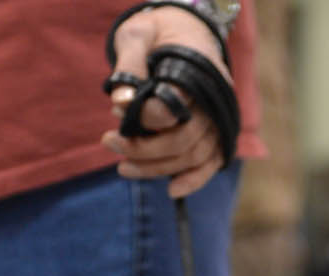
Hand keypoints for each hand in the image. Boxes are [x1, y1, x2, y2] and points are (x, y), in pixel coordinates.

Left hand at [102, 5, 233, 197]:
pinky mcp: (219, 134)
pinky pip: (210, 164)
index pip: (169, 109)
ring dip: (156, 169)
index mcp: (195, 73)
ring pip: (192, 156)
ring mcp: (219, 120)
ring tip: (123, 168)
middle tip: (110, 143)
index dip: (141, 118)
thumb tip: (120, 104)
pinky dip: (193, 180)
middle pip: (181, 140)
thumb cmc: (160, 34)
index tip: (113, 114)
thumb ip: (129, 64)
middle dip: (143, 150)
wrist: (188, 33)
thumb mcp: (138, 35)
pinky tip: (171, 191)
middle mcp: (213, 101)